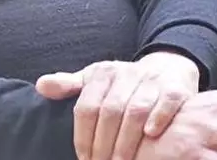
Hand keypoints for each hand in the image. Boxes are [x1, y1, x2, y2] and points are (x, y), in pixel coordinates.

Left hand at [35, 52, 199, 159]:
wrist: (167, 65)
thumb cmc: (124, 80)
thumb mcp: (95, 78)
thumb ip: (69, 85)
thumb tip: (41, 86)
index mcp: (102, 74)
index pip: (87, 107)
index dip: (83, 136)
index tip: (84, 158)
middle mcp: (126, 75)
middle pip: (110, 112)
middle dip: (104, 143)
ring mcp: (152, 81)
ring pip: (136, 109)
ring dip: (127, 139)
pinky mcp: (175, 88)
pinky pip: (168, 101)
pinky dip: (159, 117)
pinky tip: (151, 135)